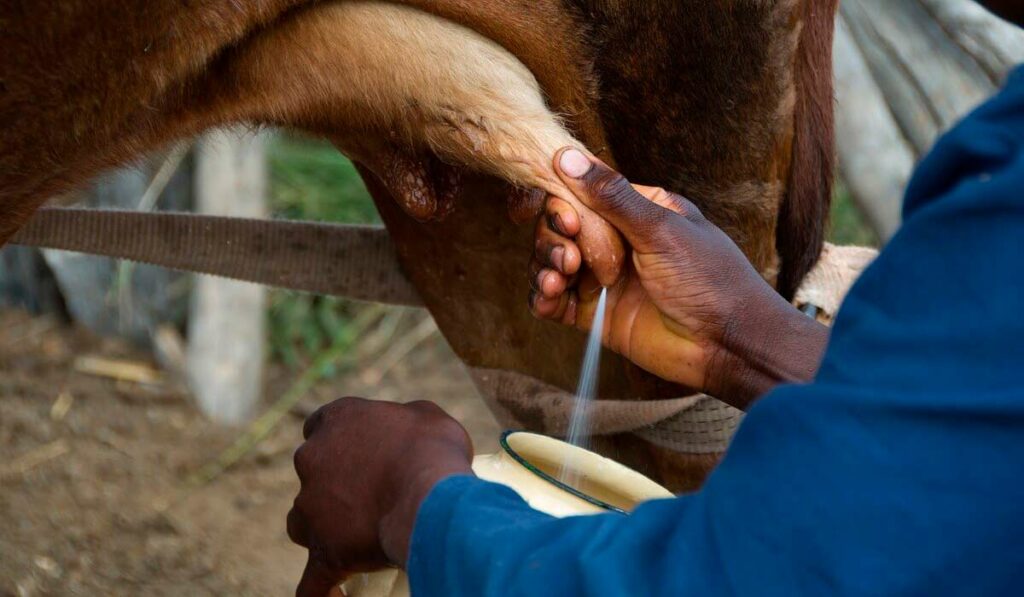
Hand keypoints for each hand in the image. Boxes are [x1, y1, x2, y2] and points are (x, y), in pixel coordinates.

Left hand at [287, 398, 473, 595]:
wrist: (430, 495)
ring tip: (353, 540)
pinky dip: (319, 591)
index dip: (338, 439)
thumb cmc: (432, 450)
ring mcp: (311, 508)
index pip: (320, 424)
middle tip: (369, 495)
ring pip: (302, 522)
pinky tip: (330, 596)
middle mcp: (313, 459)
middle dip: (332, 484)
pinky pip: (312, 582)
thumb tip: (409, 435)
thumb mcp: (427, 417)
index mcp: (337, 420)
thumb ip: (406, 419)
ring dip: (320, 529)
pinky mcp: (323, 551)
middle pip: (312, 474)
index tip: (358, 451)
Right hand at [529, 149, 828, 407]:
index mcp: (636, 210)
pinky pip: (554, 300)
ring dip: (544, 264)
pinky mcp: (595, 315)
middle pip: (559, 226)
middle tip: (570, 256)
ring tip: (559, 278)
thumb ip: (612, 197)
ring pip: (551, 261)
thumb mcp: (662, 229)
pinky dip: (543, 296)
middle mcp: (615, 240)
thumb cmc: (710, 279)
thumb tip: (567, 156)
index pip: (581, 192)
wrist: (728, 344)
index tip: (557, 215)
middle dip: (552, 237)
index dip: (558, 199)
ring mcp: (603, 278)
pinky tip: (549, 296)